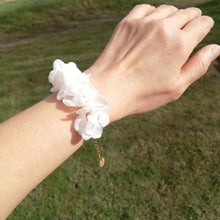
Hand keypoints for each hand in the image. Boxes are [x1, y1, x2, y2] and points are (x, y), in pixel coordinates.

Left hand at [86, 4, 219, 121]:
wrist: (108, 90)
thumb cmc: (142, 94)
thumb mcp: (176, 87)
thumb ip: (198, 66)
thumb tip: (215, 48)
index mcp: (180, 44)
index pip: (202, 23)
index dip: (204, 27)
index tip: (200, 31)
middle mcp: (164, 28)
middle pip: (187, 13)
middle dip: (191, 20)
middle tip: (187, 29)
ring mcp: (144, 23)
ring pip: (167, 9)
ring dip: (172, 16)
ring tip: (169, 28)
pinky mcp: (127, 23)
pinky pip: (145, 8)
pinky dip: (152, 13)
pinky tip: (151, 23)